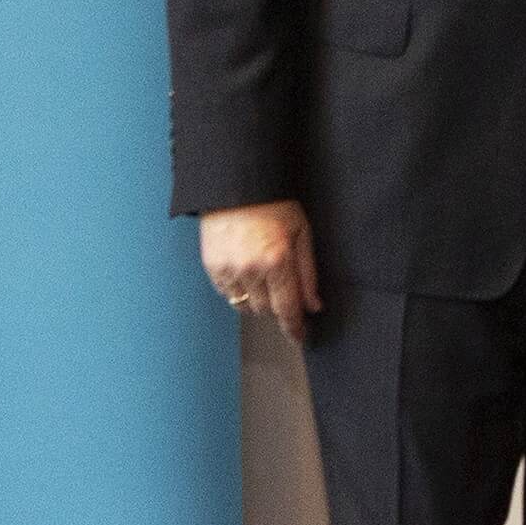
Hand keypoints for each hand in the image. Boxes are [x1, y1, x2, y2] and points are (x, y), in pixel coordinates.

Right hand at [200, 200, 319, 342]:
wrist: (236, 187)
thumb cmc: (274, 205)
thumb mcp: (302, 233)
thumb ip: (308, 273)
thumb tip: (314, 306)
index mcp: (278, 261)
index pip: (287, 308)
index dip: (294, 327)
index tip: (299, 337)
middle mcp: (251, 270)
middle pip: (266, 310)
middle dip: (278, 306)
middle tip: (283, 289)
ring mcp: (228, 270)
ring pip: (245, 306)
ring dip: (258, 301)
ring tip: (264, 278)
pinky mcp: (212, 268)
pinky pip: (227, 295)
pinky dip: (239, 292)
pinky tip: (247, 274)